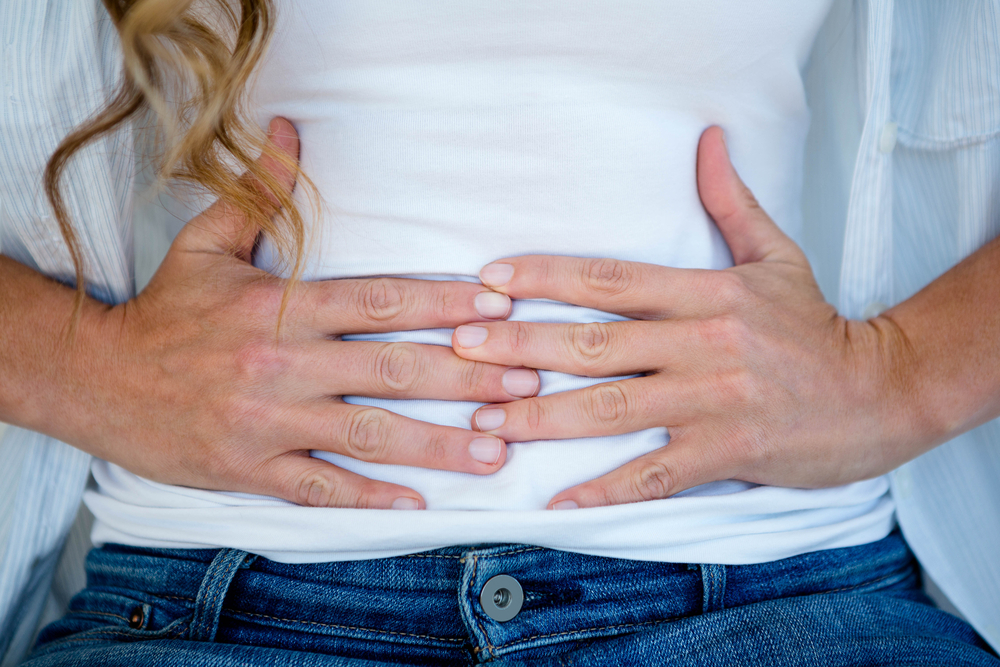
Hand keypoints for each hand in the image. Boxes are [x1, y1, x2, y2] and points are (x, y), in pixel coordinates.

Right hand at [68, 118, 535, 508]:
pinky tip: (419, 503)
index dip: (445, 304)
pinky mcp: (252, 468)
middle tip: (527, 382)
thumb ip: (259, 194)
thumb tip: (291, 130)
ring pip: (368, 434)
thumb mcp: (207, 243)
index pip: (381, 301)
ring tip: (499, 449)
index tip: (500, 309)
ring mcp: (270, 422)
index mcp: (282, 306)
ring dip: (439, 443)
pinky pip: (320, 488)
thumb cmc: (165, 311)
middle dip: (467, 377)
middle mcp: (283, 364)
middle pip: (392, 370)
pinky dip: (370, 496)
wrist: (98, 379)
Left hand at [452, 126, 922, 508]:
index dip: (545, 276)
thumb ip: (730, 201)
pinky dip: (604, 488)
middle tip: (460, 347)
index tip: (490, 279)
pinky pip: (654, 474)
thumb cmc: (816, 326)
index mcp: (706, 292)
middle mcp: (701, 342)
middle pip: (594, 343)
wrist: (882, 392)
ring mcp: (712, 400)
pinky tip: (557, 498)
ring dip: (541, 417)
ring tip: (483, 421)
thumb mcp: (776, 255)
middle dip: (520, 346)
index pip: (609, 277)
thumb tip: (707, 138)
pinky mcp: (726, 451)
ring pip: (610, 408)